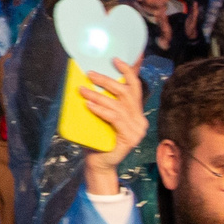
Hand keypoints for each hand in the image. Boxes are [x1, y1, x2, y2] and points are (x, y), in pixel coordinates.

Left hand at [79, 70, 147, 192]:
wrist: (99, 164)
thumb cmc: (97, 138)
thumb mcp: (101, 116)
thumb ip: (103, 102)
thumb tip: (87, 80)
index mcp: (136, 112)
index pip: (135, 87)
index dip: (128, 71)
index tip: (115, 59)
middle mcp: (140, 120)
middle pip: (127, 93)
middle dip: (107, 81)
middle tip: (90, 74)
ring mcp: (137, 130)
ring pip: (118, 105)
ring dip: (99, 95)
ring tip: (83, 90)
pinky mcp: (130, 139)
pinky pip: (115, 119)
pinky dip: (101, 110)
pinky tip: (89, 105)